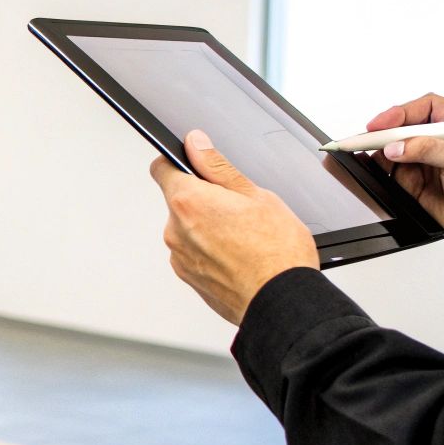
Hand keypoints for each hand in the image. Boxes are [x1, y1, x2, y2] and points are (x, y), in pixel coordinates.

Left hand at [149, 130, 318, 325]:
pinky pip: (195, 255)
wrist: (282, 301)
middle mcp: (175, 231)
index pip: (161, 168)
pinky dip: (212, 252)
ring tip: (244, 237)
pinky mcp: (189, 279)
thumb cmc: (276, 252)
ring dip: (208, 227)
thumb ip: (217, 166)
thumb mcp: (254, 194)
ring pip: (189, 229)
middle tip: (238, 208)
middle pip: (180, 201)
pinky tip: (239, 256)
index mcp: (188, 202)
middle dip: (203, 200)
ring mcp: (180, 258)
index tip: (193, 163)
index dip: (178, 162)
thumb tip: (196, 143)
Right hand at [369, 94, 443, 272]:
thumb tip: (396, 147)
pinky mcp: (416, 179)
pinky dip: (379, 169)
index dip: (401, 113)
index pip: (426, 108)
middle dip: (385, 132)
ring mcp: (428, 159)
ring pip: (394, 147)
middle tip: (365, 139)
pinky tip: (373, 169)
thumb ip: (430, 150)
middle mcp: (443, 138)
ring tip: (369, 156)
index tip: (382, 125)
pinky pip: (391, 169)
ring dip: (381, 151)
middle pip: (405, 125)